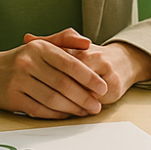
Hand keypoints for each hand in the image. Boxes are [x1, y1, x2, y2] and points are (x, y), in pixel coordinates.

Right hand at [0, 30, 108, 118]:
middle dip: (84, 97)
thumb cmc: (18, 59)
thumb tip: (88, 43)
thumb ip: (64, 40)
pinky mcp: (12, 98)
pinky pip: (40, 109)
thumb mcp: (39, 44)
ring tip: (86, 112)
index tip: (102, 87)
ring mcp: (19, 81)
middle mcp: (28, 63)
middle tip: (97, 105)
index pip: (69, 63)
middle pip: (63, 84)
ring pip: (53, 99)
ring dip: (73, 108)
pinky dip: (56, 114)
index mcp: (38, 48)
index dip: (89, 77)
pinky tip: (67, 115)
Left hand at [26, 32, 150, 104]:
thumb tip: (26, 37)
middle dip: (54, 89)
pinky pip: (94, 101)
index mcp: (84, 49)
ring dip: (67, 101)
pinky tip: (67, 112)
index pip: (61, 62)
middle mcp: (97, 59)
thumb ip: (49, 42)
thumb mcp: (72, 46)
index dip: (45, 72)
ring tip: (48, 104)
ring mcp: (108, 76)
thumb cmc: (93, 56)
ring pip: (82, 92)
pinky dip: (80, 108)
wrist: (124, 62)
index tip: (31, 78)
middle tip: (35, 94)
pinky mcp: (114, 90)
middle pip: (71, 79)